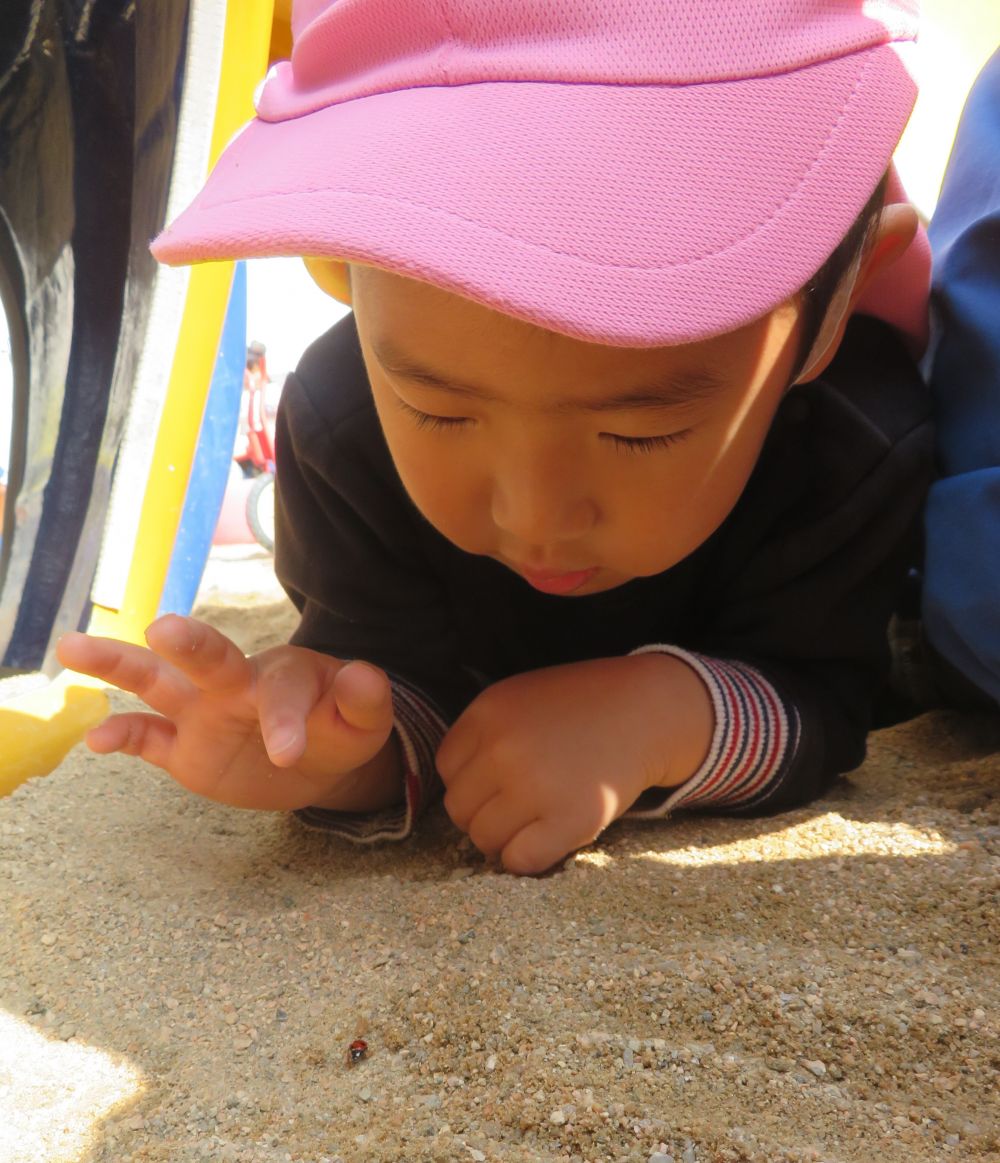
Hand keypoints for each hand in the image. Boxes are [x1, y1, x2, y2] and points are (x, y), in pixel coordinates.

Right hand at [56, 615, 399, 811]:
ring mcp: (202, 712)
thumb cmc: (340, 726)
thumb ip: (366, 700)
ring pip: (156, 684)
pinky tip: (94, 738)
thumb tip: (365, 675)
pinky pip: (146, 739)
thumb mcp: (364, 720)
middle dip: (191, 645)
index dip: (284, 720)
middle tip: (165, 628)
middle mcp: (235, 683)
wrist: (316, 756)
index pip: (280, 691)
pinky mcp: (181, 746)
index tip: (287, 751)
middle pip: (209, 658)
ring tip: (73, 646)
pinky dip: (122, 736)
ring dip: (119, 666)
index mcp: (284, 674)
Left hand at [436, 653, 712, 874]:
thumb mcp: (520, 699)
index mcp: (488, 713)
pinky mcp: (570, 820)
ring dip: (504, 839)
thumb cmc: (581, 708)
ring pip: (484, 838)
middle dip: (484, 813)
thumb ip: (483, 736)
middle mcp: (504, 749)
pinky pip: (520, 859)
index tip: (499, 782)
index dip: (471, 781)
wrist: (646, 711)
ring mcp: (535, 786)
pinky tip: (548, 839)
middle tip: (518, 807)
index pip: (447, 770)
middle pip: (460, 808)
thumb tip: (459, 796)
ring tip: (533, 823)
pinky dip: (528, 858)